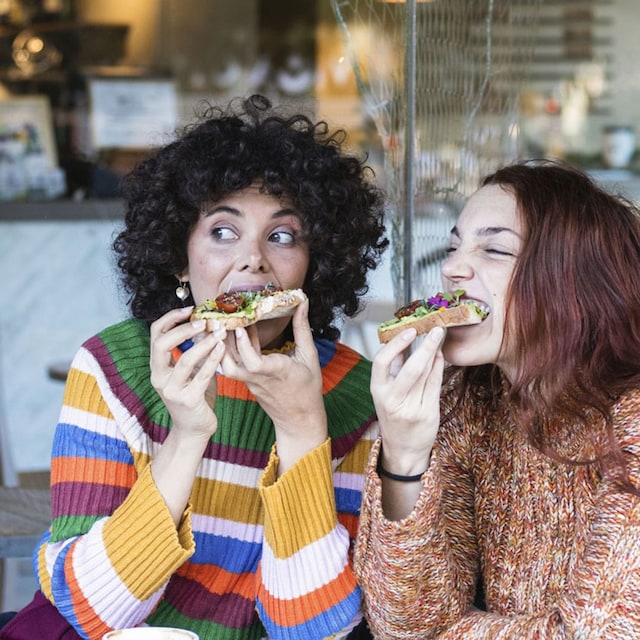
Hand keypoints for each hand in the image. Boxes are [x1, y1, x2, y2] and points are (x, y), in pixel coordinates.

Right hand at [149, 306, 225, 440]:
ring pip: (184, 360)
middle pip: (161, 344)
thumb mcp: (191, 371)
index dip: (170, 318)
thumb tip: (206, 325)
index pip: (155, 335)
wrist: (194, 430)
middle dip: (183, 329)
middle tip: (203, 321)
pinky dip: (212, 359)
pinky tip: (222, 348)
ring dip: (203, 343)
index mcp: (157, 367)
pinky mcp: (187, 400)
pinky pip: (201, 375)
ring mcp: (171, 390)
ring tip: (219, 332)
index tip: (190, 309)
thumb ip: (194, 351)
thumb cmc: (195, 396)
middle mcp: (159, 378)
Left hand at [221, 299, 327, 472]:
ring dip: (221, 346)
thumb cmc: (307, 388)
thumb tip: (302, 303)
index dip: (244, 345)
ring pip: (226, 367)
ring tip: (222, 323)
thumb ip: (303, 329)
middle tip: (219, 318)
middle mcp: (258, 378)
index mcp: (276, 372)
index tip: (240, 328)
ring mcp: (249, 382)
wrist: (299, 419)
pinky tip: (233, 332)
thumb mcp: (310, 356)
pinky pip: (232, 366)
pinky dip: (229, 350)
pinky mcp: (246, 382)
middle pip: (230, 366)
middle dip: (221, 343)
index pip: (254, 362)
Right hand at [371, 326, 444, 475]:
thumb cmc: (394, 416)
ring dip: (434, 353)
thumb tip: (404, 339)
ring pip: (427, 374)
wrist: (404, 449)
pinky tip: (439, 356)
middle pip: (411, 368)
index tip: (410, 331)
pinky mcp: (429, 413)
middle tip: (436, 329)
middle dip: (426, 345)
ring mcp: (412, 408)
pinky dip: (438, 367)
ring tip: (438, 338)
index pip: (381, 362)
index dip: (396, 344)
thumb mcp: (386, 392)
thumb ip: (394, 367)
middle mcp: (393, 400)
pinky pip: (436, 384)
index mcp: (378, 391)